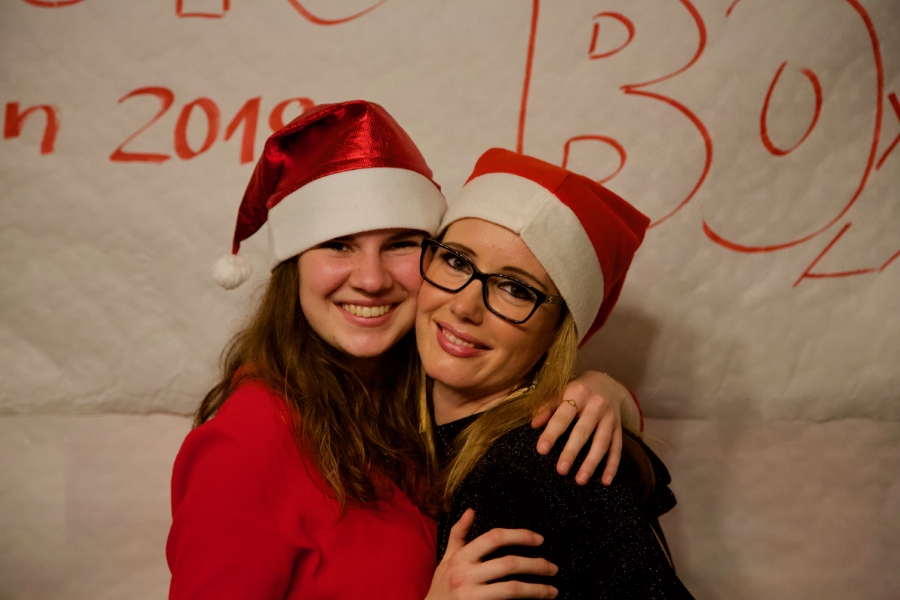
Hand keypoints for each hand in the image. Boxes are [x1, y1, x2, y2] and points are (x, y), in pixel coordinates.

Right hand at [425, 509, 557, 599]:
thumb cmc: (441, 587)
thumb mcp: (446, 559)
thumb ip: (459, 535)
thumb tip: (471, 511)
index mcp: (461, 557)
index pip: (494, 538)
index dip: (519, 536)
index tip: (539, 539)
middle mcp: (465, 575)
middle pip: (508, 564)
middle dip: (536, 565)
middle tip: (553, 568)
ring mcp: (471, 596)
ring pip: (512, 589)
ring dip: (537, 590)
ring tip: (552, 591)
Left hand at [532, 371, 637, 485]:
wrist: (607, 383)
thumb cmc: (576, 391)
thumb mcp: (560, 392)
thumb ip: (547, 408)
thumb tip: (534, 425)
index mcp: (578, 394)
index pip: (562, 416)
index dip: (552, 433)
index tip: (541, 450)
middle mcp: (596, 405)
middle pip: (583, 431)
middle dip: (572, 452)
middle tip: (561, 470)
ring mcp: (610, 418)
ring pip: (602, 442)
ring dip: (592, 463)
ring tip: (580, 480)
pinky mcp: (620, 428)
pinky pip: (617, 449)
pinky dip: (612, 466)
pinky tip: (605, 481)